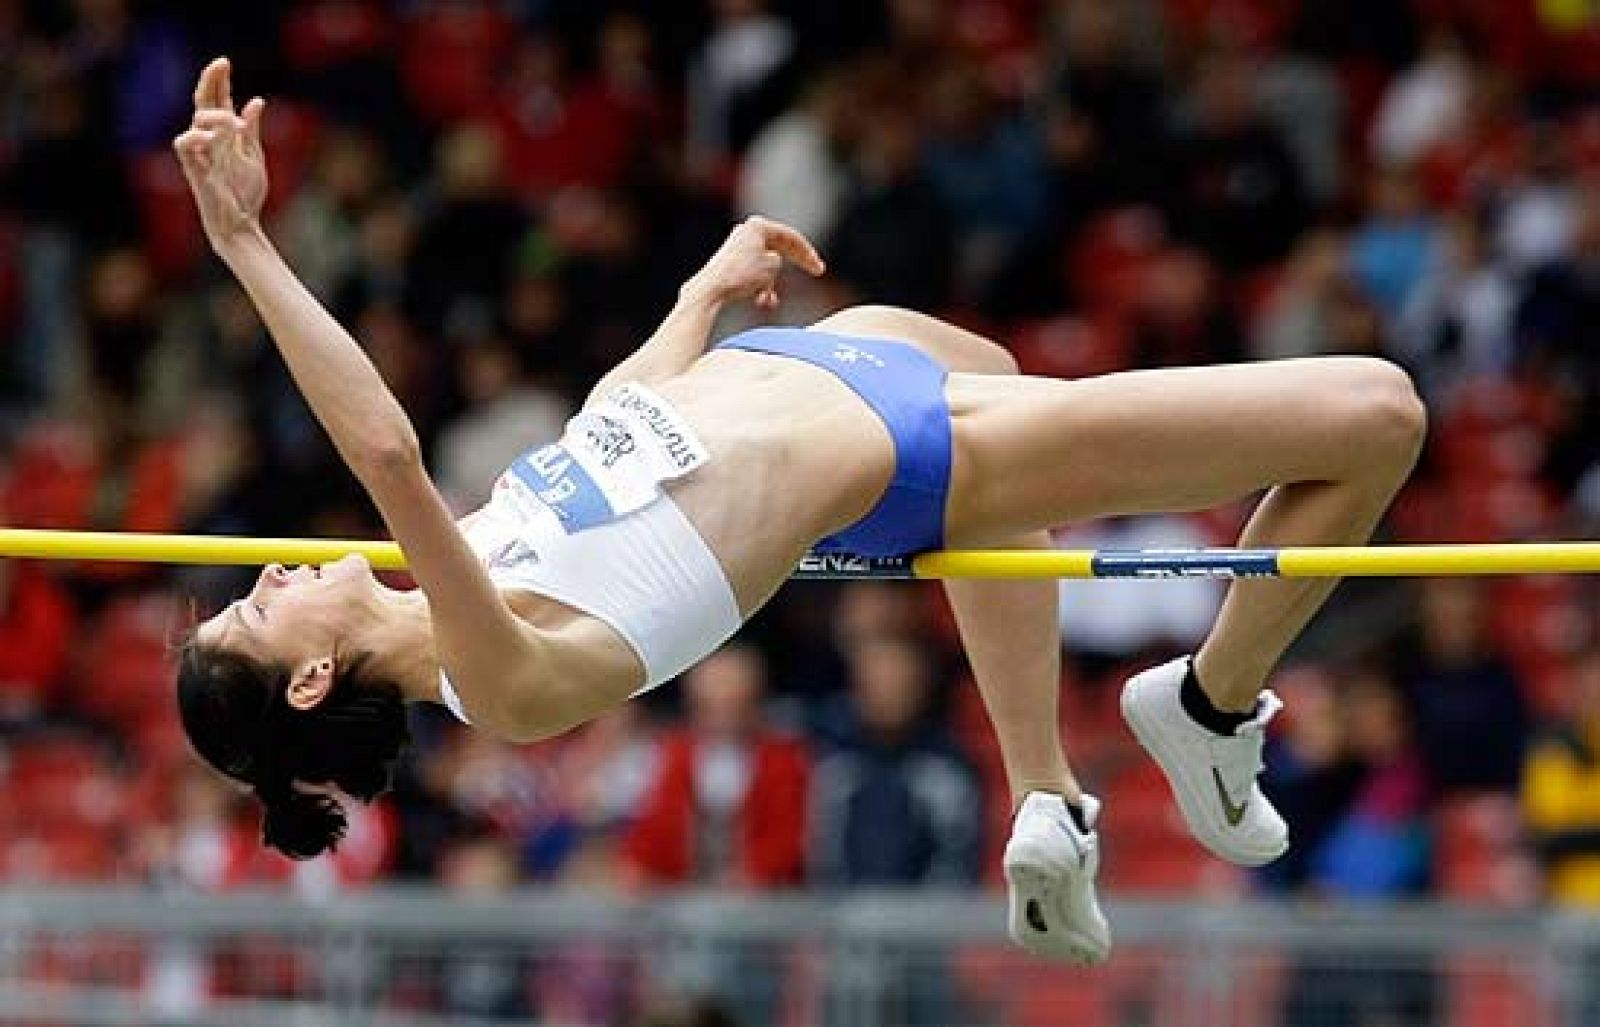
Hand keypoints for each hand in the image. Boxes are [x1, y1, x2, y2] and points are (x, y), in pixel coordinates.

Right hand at [172, 57, 267, 250]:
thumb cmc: (245, 193)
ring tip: (235, 125)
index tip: (224, 62)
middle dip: (210, 82)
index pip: (217, 101)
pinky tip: (211, 137)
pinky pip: (184, 145)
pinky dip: (195, 136)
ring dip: (216, 117)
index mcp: (224, 136)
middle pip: (203, 103)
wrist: (241, 223)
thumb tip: (256, 100)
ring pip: (197, 120)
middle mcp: (209, 140)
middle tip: (220, 64)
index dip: (219, 81)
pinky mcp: (194, 169)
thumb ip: (252, 130)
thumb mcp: (253, 156)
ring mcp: (200, 153)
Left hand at [688, 216, 826, 310]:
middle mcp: (746, 232)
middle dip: (797, 264)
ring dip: (772, 283)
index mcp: (758, 225)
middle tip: (816, 272)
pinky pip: (753, 273)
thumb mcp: (772, 265)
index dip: (808, 253)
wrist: (711, 290)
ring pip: (766, 265)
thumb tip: (772, 263)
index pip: (791, 237)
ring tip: (768, 300)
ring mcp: (737, 247)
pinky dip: (760, 286)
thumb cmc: (740, 275)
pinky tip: (760, 301)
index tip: (819, 268)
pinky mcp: (730, 263)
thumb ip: (779, 259)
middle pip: (781, 247)